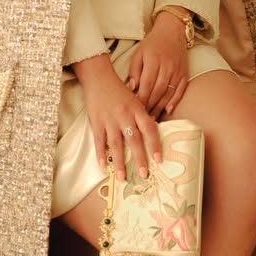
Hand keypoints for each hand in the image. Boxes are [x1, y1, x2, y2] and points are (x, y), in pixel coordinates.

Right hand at [71, 53, 161, 180]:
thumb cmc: (118, 90)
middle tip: (144, 175)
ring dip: (120, 162)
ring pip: (116, 144)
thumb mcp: (135, 100)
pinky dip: (101, 154)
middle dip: (140, 159)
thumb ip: (141, 116)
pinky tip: (104, 166)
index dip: (155, 145)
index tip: (159, 159)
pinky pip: (99, 141)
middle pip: (134, 140)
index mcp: (137, 109)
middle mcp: (125, 115)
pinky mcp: (96, 122)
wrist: (98, 78)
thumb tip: (150, 135)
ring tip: (123, 177)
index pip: (149, 129)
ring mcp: (110, 120)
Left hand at [126, 12, 188, 118]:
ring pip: (168, 94)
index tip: (135, 109)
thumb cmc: (152, 44)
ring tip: (152, 118)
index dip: (141, 99)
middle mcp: (167, 67)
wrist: (172, 32)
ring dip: (159, 108)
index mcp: (154, 61)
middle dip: (149, 106)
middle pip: (158, 91)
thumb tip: (132, 89)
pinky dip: (174, 102)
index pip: (147, 84)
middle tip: (142, 118)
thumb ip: (134, 71)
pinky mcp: (185, 74)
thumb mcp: (139, 54)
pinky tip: (167, 110)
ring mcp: (177, 71)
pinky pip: (180, 91)